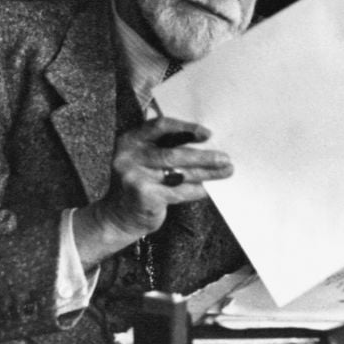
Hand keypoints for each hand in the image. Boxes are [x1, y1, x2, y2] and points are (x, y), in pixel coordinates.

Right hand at [103, 116, 233, 235]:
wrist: (117, 217)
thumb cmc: (139, 182)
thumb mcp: (142, 158)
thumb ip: (164, 146)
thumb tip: (205, 141)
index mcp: (130, 139)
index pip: (160, 126)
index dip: (186, 128)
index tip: (208, 134)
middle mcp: (129, 156)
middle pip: (174, 153)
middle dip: (204, 156)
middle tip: (225, 158)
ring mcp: (135, 177)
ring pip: (180, 173)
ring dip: (206, 172)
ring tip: (225, 171)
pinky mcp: (145, 196)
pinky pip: (179, 192)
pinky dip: (196, 190)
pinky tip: (208, 189)